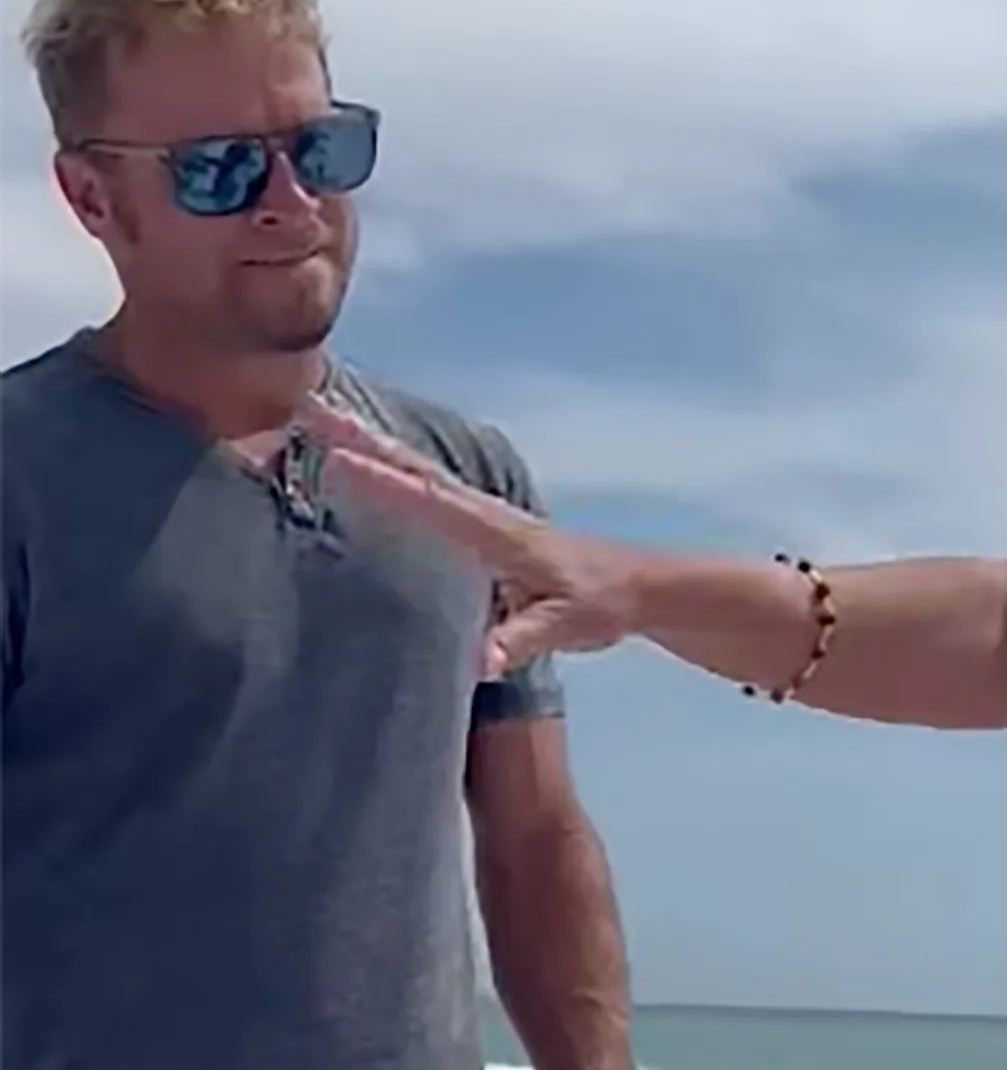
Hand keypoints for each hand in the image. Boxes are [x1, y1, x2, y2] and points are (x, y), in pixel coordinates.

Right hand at [297, 400, 638, 673]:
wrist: (634, 585)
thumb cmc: (600, 603)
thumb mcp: (565, 627)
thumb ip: (522, 640)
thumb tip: (480, 661)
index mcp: (498, 533)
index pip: (432, 504)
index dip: (385, 484)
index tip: (339, 460)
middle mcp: (485, 513)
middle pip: (415, 469)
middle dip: (362, 438)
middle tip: (309, 409)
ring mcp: (481, 514)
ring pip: (417, 470)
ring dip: (370, 443)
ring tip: (321, 415)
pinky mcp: (481, 523)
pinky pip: (426, 487)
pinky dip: (392, 466)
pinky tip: (366, 458)